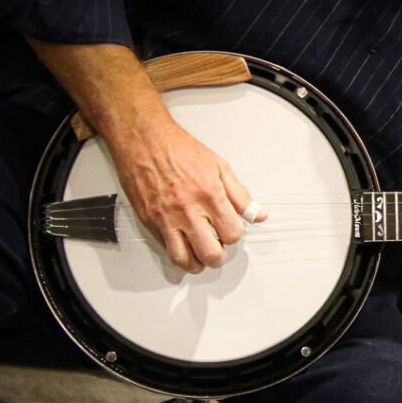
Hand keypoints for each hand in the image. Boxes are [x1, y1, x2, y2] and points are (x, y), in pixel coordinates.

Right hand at [110, 116, 266, 272]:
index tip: (231, 231)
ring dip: (196, 263)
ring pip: (184, 259)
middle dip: (219, 257)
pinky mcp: (149, 220)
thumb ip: (241, 196)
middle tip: (219, 250)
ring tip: (201, 256)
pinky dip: (177, 252)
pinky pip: (165, 248)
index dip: (234, 236)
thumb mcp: (219, 167)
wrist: (143, 139)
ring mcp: (166, 218)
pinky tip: (184, 244)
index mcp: (209, 195)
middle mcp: (187, 210)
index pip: (232, 234)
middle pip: (210, 253)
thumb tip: (258, 215)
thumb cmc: (179, 149)